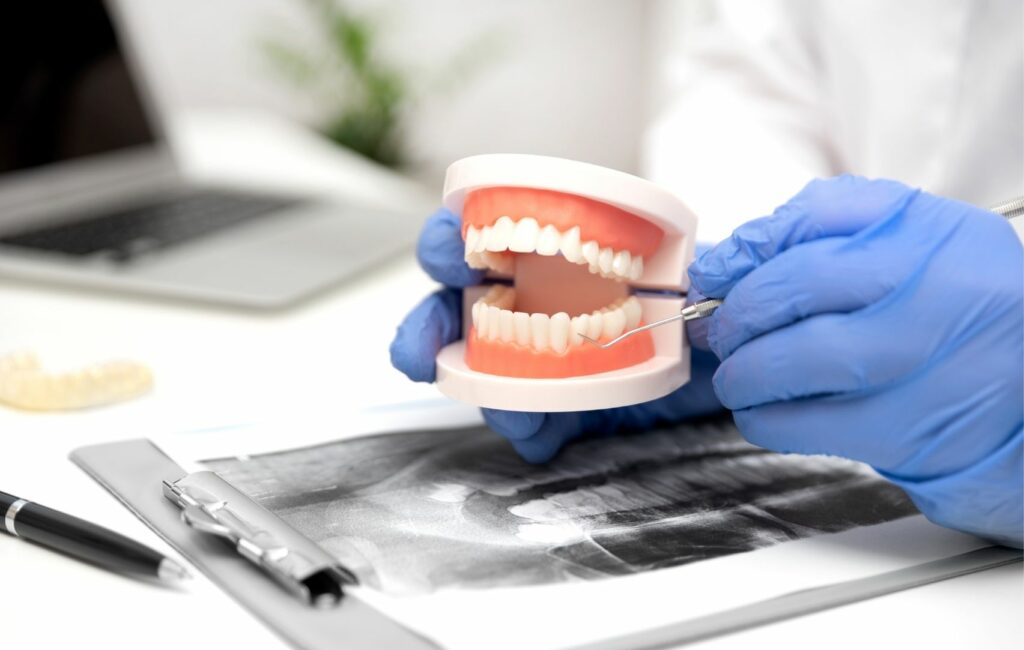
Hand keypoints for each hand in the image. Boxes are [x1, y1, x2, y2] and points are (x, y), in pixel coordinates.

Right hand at [390, 208, 724, 462]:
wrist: (725, 363)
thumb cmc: (703, 300)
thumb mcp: (701, 269)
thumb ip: (694, 265)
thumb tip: (697, 278)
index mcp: (552, 250)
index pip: (482, 232)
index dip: (450, 237)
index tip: (451, 252)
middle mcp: (530, 298)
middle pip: (451, 305)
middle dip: (425, 326)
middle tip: (420, 351)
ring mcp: (535, 352)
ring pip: (477, 370)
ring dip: (479, 394)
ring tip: (514, 415)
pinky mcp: (556, 402)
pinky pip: (523, 417)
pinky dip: (527, 431)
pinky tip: (544, 439)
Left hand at [689, 175, 1022, 546]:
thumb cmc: (960, 306)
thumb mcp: (920, 239)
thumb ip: (832, 226)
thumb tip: (732, 257)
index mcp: (926, 235)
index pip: (813, 220)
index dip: (745, 249)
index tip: (714, 273)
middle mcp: (924, 294)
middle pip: (794, 286)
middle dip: (736, 310)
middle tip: (719, 326)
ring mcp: (912, 365)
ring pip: (790, 360)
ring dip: (741, 368)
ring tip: (738, 371)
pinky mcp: (898, 429)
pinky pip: (799, 423)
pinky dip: (760, 415)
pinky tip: (763, 407)